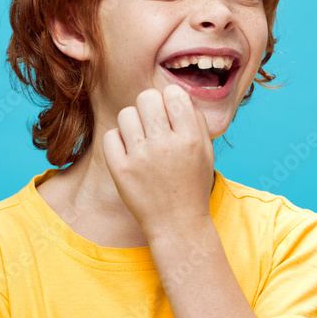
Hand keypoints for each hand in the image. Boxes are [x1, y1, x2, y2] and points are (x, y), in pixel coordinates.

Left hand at [102, 83, 215, 241]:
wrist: (178, 224)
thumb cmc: (192, 183)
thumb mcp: (205, 150)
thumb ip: (194, 119)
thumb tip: (172, 93)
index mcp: (190, 138)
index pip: (173, 93)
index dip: (170, 100)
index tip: (170, 114)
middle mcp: (166, 146)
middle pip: (146, 97)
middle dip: (149, 107)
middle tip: (152, 124)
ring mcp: (141, 158)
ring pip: (126, 114)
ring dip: (133, 124)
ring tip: (141, 141)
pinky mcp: (120, 170)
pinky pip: (110, 135)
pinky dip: (118, 141)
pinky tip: (129, 153)